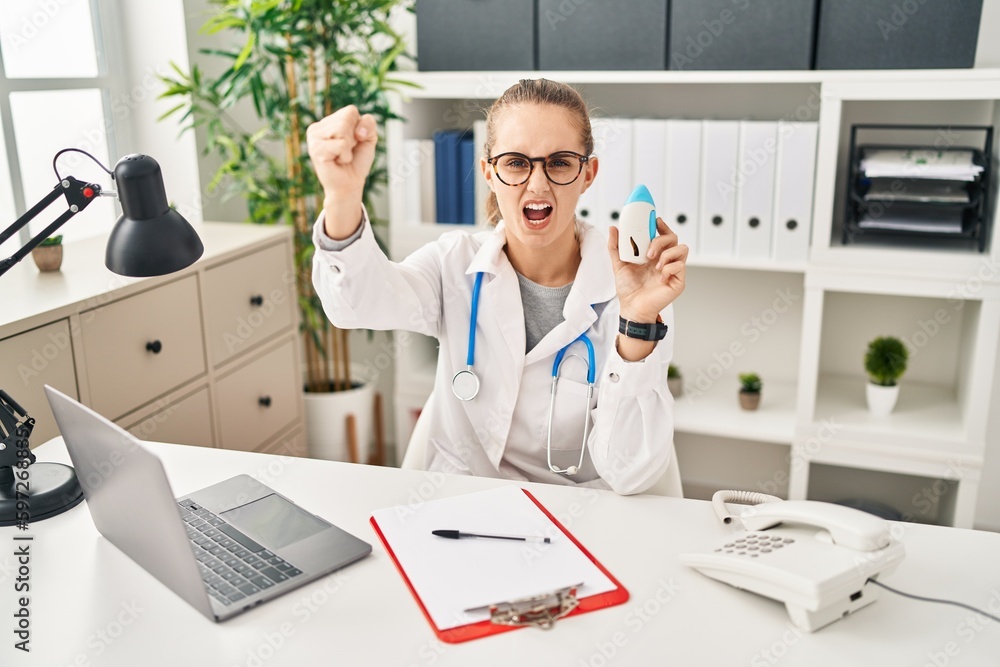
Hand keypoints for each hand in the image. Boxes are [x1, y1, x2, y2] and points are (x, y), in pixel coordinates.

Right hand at [306, 105, 376, 237]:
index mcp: (327, 122)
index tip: (353, 143)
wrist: (350, 184)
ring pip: (343, 128)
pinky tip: (337, 162)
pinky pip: (342, 144)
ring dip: (349, 147)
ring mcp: (313, 137)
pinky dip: (346, 156)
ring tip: (341, 156)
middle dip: (354, 138)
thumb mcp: (368, 137)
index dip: (359, 128)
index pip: (350, 111)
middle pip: (347, 117)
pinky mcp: (316, 149)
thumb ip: (369, 123)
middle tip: (346, 151)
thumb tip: (358, 132)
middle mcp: (317, 127)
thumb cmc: (356, 161)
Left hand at [607, 218, 687, 322]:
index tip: (655, 220)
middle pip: (673, 239)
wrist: (631, 308)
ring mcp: (673, 270)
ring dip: (667, 254)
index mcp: (654, 255)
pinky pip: (680, 267)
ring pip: (682, 249)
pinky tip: (659, 278)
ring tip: (655, 265)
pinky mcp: (678, 281)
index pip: (664, 235)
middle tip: (648, 252)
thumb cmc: (628, 289)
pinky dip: (669, 269)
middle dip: (661, 240)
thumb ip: (615, 247)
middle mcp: (665, 261)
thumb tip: (613, 229)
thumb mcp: (619, 265)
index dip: (662, 226)